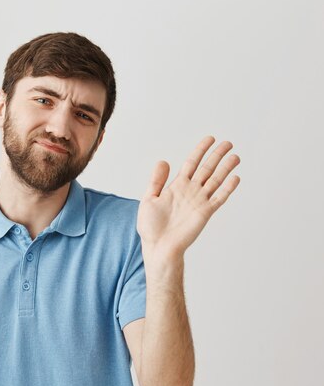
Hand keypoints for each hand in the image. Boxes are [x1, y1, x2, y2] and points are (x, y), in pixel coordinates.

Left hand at [137, 136, 240, 257]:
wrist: (158, 246)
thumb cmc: (151, 227)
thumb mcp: (149, 198)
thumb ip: (157, 180)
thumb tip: (163, 161)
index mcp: (176, 186)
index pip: (191, 163)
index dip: (200, 150)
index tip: (210, 139)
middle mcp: (190, 192)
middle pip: (207, 169)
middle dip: (217, 155)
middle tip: (228, 143)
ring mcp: (199, 201)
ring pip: (215, 181)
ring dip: (226, 168)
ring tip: (235, 156)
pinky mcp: (205, 213)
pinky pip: (219, 198)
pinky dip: (227, 189)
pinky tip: (235, 178)